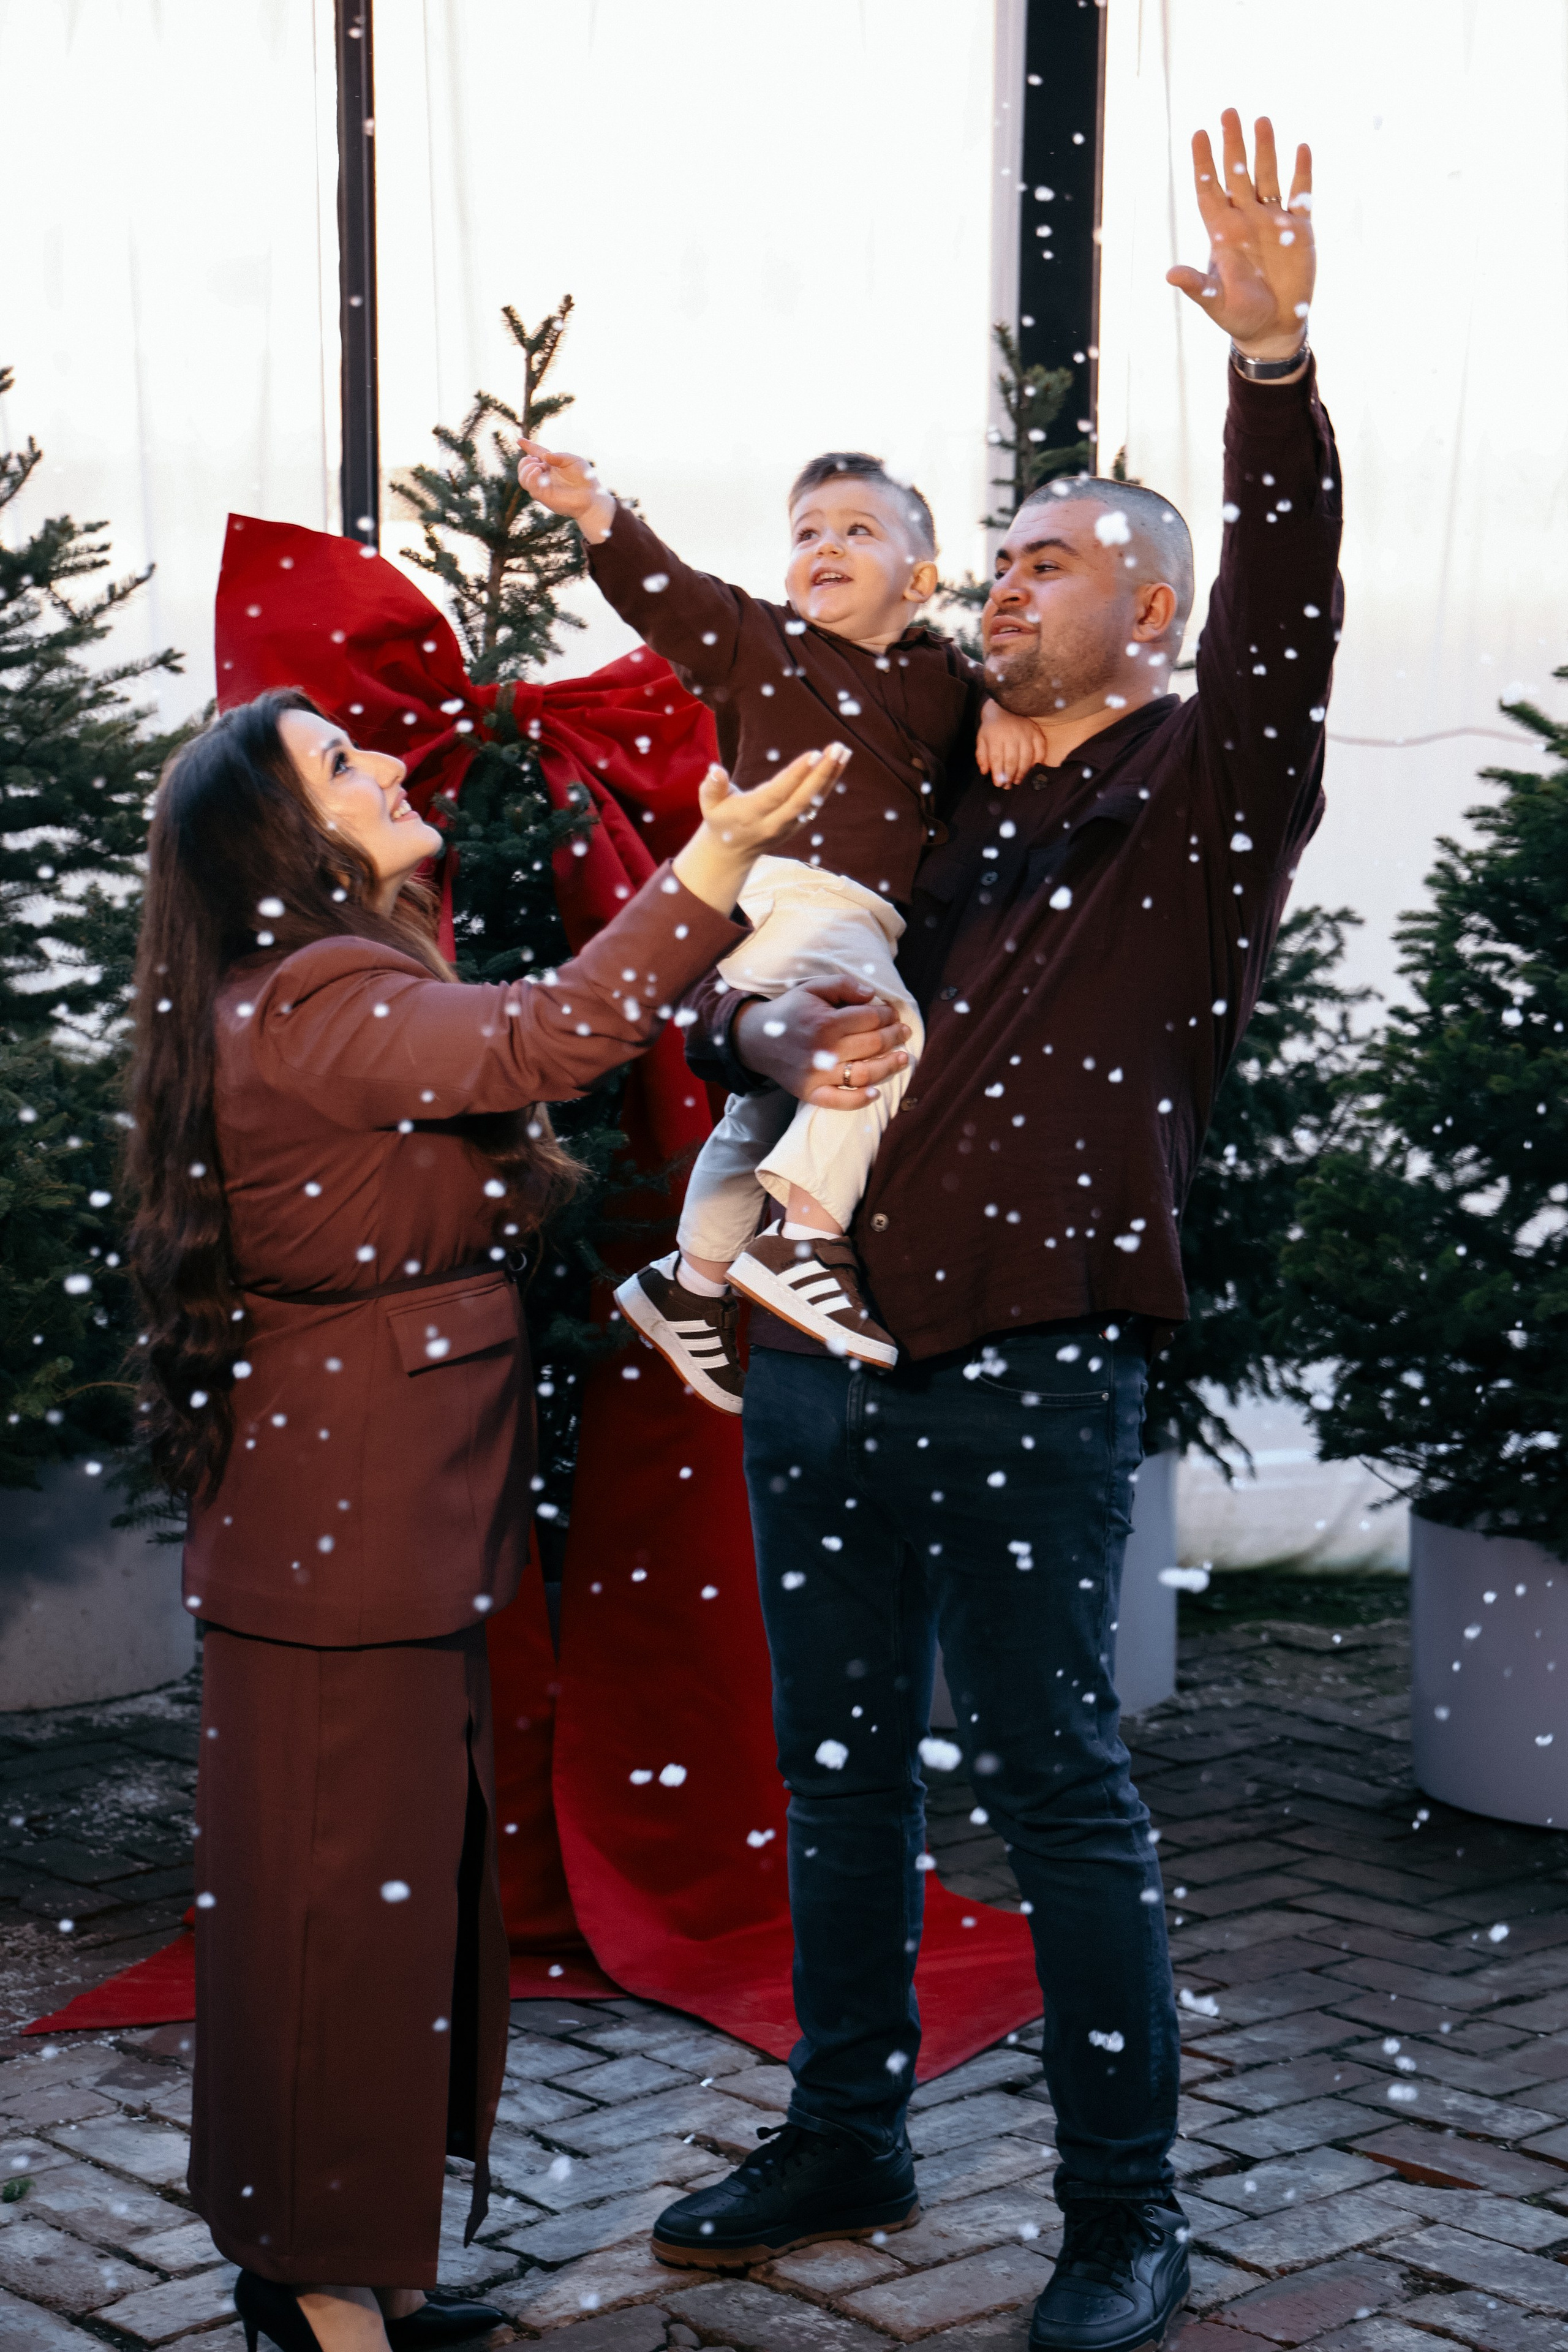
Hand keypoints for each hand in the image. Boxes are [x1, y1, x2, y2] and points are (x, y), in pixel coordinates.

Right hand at [517, 436, 616, 539]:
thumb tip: (543, 457)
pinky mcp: (544, 497)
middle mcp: (545, 476)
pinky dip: (530, 476)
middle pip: (524, 468)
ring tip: (539, 466)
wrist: (592, 496)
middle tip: (537, 460)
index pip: (536, 454)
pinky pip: (530, 487)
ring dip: (526, 468)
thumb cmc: (585, 478)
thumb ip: (558, 456)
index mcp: (551, 465)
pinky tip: (538, 471)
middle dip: (526, 461)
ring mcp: (543, 487)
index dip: (528, 447)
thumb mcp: (573, 460)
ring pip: (523, 478)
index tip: (520, 440)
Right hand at [671, 746, 847, 914]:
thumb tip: (716, 770)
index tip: (814, 754)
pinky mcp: (797, 825)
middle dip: (821, 774)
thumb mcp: (709, 804)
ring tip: (844, 752)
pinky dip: (828, 784)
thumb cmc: (720, 819)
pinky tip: (839, 764)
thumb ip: (712, 787)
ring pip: (813, 801)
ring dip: (830, 777)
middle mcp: (774, 823)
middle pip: (802, 799)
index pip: (779, 794)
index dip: (797, 775)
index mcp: (752, 815)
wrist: (731, 853)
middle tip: (837, 749)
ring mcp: (788, 826)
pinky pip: (815, 803)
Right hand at [734, 978, 910, 1108]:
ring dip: (889, 1066)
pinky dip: (860, 1099)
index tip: (893, 1014)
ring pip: (865, 1074)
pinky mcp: (811, 1093)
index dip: (887, 1014)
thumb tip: (872, 995)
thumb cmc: (791, 1011)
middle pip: (873, 1044)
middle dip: (894, 1036)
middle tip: (904, 1033)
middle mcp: (824, 1050)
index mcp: (826, 1022)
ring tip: (903, 1059)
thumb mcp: (813, 988)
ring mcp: (818, 1075)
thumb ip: (843, 985)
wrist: (757, 1039)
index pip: (870, 1019)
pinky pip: (841, 1101)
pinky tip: (876, 1093)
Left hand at [975, 698, 1047, 788]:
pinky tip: (1033, 768)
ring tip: (1018, 780)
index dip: (998, 773)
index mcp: (996, 736)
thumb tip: (985, 772)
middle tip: (1008, 786)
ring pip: (1027, 757)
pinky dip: (1038, 760)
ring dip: (1023, 772)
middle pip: (1012, 760)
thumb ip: (982, 755)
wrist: (1005, 706)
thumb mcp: (981, 739)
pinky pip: (1041, 748)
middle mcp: (1012, 734)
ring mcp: (1026, 733)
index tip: (998, 784)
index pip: (996, 758)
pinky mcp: (1036, 731)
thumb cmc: (992, 727)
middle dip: (1010, 776)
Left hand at [1167, 110, 1313, 362]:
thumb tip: (1170, 275)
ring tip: (1261, 120)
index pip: (1209, 189)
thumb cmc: (1239, 317)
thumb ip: (1196, 286)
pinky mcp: (1299, 230)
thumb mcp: (1215, 303)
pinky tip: (1300, 147)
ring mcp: (1273, 221)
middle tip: (1228, 112)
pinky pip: (1301, 194)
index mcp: (1223, 233)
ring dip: (1265, 150)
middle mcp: (1246, 220)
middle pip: (1238, 174)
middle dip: (1233, 144)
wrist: (1273, 328)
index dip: (1204, 163)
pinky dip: (1302, 172)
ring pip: (1268, 176)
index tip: (1198, 133)